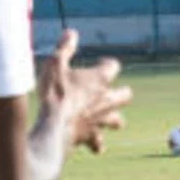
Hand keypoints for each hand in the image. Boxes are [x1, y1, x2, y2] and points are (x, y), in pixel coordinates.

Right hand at [36, 29, 131, 154]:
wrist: (54, 124)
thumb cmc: (54, 92)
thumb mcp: (55, 63)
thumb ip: (64, 48)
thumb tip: (71, 33)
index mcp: (99, 79)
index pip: (113, 66)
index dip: (107, 64)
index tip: (101, 63)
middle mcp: (106, 99)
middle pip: (125, 95)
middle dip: (121, 93)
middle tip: (111, 93)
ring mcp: (101, 119)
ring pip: (117, 121)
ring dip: (113, 120)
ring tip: (106, 119)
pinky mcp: (92, 136)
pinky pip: (98, 143)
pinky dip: (96, 143)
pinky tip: (94, 146)